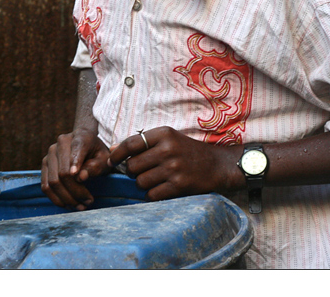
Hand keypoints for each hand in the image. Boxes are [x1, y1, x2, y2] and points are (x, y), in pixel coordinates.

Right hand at [41, 128, 111, 209]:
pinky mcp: (45, 164)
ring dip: (66, 198)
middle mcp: (61, 143)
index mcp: (80, 136)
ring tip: (80, 206)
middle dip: (76, 192)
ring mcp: (50, 153)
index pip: (76, 149)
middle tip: (88, 202)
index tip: (77, 177)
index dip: (75, 163)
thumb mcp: (104, 158)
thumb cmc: (96, 152)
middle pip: (63, 173)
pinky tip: (68, 204)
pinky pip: (45, 185)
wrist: (84, 142)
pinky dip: (56, 198)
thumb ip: (95, 166)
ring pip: (53, 182)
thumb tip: (80, 177)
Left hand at [107, 126, 240, 200]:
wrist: (218, 165)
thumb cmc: (188, 151)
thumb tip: (113, 150)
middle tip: (140, 172)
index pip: (130, 143)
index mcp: (164, 134)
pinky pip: (152, 195)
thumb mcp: (169, 139)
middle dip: (132, 172)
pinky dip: (152, 195)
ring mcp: (173, 168)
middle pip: (132, 166)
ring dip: (143, 184)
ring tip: (154, 180)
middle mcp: (168, 149)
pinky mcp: (179, 185)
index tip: (111, 161)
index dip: (116, 154)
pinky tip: (160, 189)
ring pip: (140, 182)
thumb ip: (143, 143)